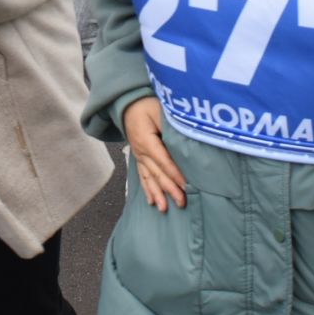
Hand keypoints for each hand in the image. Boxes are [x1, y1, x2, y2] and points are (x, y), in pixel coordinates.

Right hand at [123, 97, 185, 211]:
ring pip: (148, 179)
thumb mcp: (159, 109)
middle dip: (169, 189)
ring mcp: (138, 157)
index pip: (163, 160)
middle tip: (181, 202)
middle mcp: (140, 152)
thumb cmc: (146, 106)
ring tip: (164, 209)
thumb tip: (182, 138)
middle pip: (157, 173)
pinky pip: (143, 177)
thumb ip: (169, 124)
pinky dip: (147, 190)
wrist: (127, 105)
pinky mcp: (139, 158)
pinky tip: (152, 202)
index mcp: (146, 140)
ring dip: (157, 194)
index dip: (174, 173)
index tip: (186, 185)